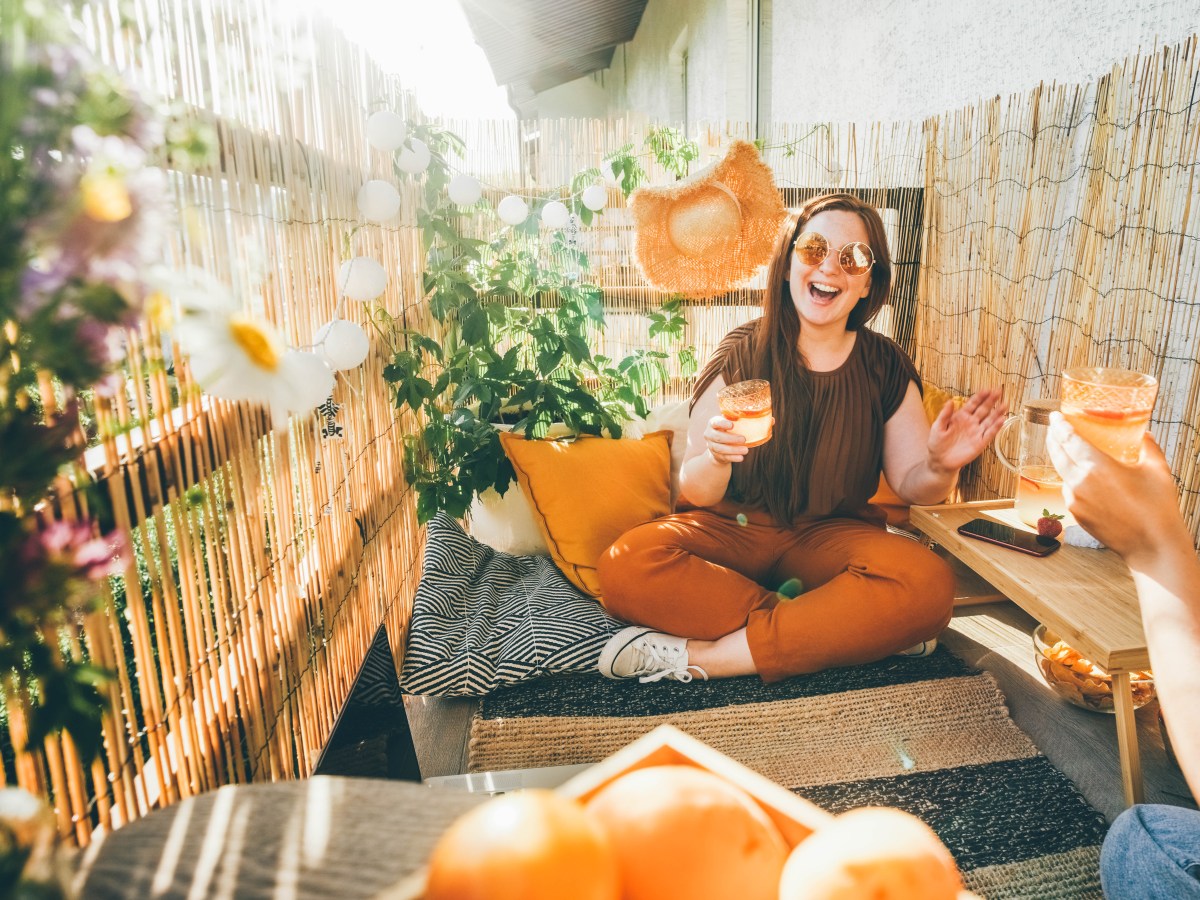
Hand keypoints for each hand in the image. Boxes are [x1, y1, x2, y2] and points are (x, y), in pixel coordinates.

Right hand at [704, 415, 750, 464]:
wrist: (718, 444)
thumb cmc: (726, 429)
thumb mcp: (728, 421)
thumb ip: (735, 418)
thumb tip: (750, 414)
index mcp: (712, 423)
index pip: (715, 422)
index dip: (723, 424)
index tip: (732, 425)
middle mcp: (709, 434)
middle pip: (718, 437)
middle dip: (731, 439)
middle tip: (743, 439)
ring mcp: (711, 446)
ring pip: (720, 449)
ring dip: (734, 450)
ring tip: (745, 450)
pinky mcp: (716, 455)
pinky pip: (724, 457)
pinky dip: (733, 458)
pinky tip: (741, 457)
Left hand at [927, 387, 1006, 473]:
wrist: (940, 461)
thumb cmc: (937, 444)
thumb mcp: (937, 427)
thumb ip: (944, 414)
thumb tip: (950, 401)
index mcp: (961, 417)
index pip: (972, 404)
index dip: (980, 396)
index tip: (987, 389)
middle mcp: (971, 423)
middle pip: (983, 409)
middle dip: (991, 400)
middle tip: (999, 391)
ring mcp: (976, 432)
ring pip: (989, 420)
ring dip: (997, 413)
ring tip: (1005, 404)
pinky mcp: (980, 443)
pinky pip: (990, 434)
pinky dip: (996, 427)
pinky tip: (1002, 420)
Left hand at [1047, 412, 1189, 563]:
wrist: (1152, 546)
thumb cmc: (1157, 508)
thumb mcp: (1157, 469)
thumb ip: (1147, 446)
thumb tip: (1144, 433)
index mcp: (1097, 466)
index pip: (1070, 439)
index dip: (1060, 426)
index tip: (1055, 416)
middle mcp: (1079, 482)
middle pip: (1058, 455)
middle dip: (1054, 439)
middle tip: (1054, 429)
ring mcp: (1075, 500)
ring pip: (1063, 475)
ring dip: (1064, 462)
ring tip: (1071, 454)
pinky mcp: (1076, 515)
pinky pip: (1070, 492)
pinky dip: (1073, 482)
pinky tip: (1084, 480)